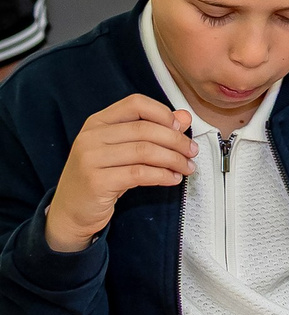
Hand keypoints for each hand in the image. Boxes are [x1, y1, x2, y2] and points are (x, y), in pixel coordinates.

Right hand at [45, 95, 196, 252]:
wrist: (71, 211)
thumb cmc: (100, 177)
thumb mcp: (123, 150)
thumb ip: (152, 130)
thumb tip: (184, 117)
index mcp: (97, 122)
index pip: (135, 104)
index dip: (163, 113)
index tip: (180, 128)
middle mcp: (91, 137)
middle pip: (145, 129)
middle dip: (176, 141)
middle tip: (192, 151)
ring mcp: (90, 159)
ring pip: (145, 151)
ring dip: (174, 159)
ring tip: (187, 167)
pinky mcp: (96, 181)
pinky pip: (140, 173)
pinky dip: (163, 175)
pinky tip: (173, 179)